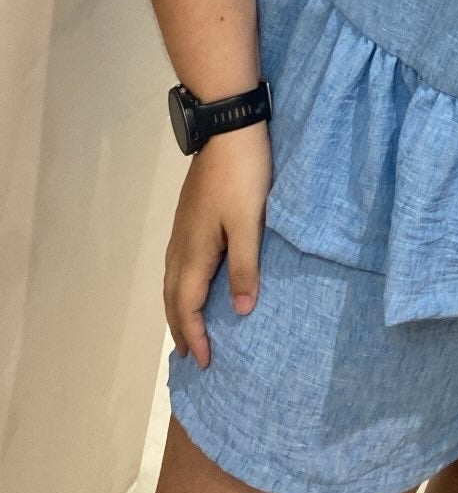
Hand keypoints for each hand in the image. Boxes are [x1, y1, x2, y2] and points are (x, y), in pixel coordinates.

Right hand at [164, 121, 271, 370]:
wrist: (228, 129)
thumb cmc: (243, 176)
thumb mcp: (250, 223)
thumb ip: (245, 267)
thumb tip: (242, 311)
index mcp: (195, 251)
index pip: (188, 306)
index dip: (194, 335)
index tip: (203, 363)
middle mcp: (181, 245)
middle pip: (174, 297)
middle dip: (180, 329)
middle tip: (190, 358)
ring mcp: (182, 230)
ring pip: (172, 281)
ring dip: (178, 309)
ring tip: (187, 330)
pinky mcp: (189, 218)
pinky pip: (178, 266)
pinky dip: (182, 288)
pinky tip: (193, 285)